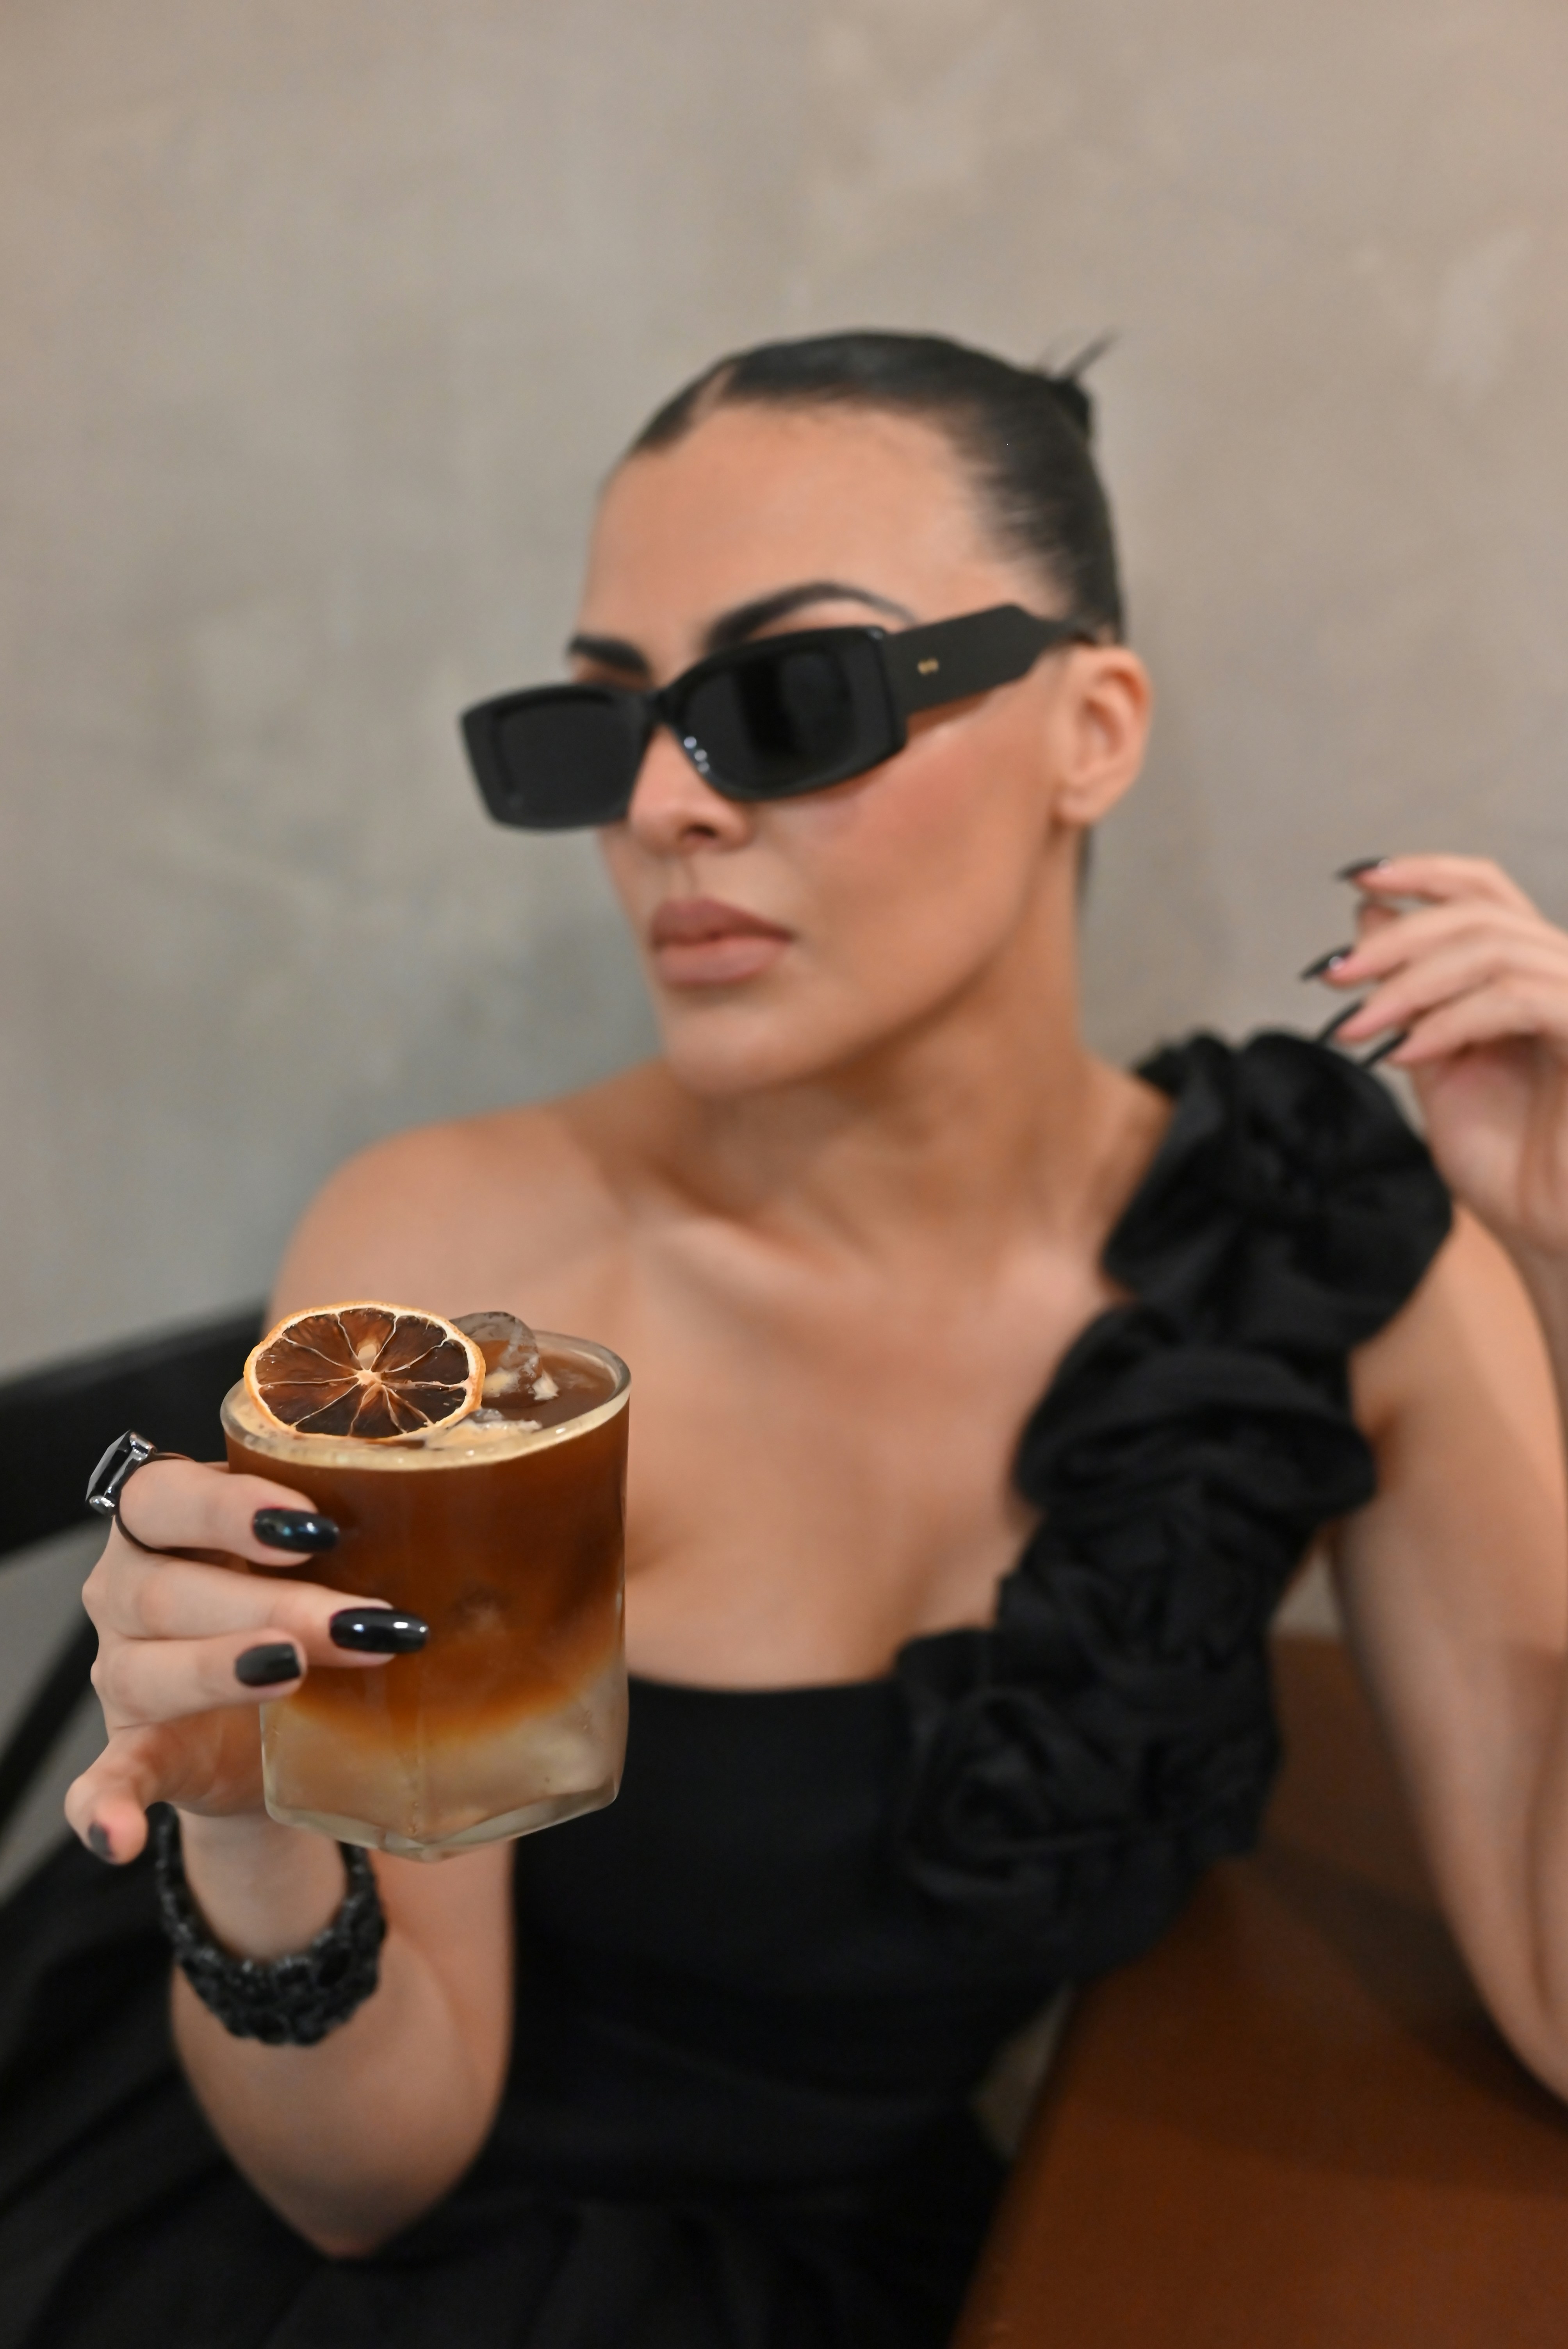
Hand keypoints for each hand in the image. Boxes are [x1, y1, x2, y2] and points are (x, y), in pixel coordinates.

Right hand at [67, 1460, 418, 1865]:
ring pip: (145, 1668)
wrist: (275, 1727)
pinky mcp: (135, 1752)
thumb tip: (482, 1515)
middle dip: (269, 1603)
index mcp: (167, 1525)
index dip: (230, 1507)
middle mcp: (129, 1591)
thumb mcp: (323, 1563)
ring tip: (294, 1673)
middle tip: (355, 1622)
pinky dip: (105, 1807)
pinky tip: (121, 1835)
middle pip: (168, 1587)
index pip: (165, 1495)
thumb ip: (359, 1532)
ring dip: (222, 1671)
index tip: (314, 1526)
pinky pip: (103, 1779)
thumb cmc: (302, 1610)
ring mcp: (126, 1676)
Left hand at [1317, 854, 1567, 1260]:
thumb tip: (1368, 919)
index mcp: (1530, 975)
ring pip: (1494, 949)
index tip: (1359, 878)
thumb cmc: (1504, 1160)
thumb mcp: (1436, 1063)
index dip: (1425, 873)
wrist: (1545, 1232)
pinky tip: (1407, 1052)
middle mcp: (1566, 976)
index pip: (1485, 893)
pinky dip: (1450, 1019)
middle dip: (1394, 940)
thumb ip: (1408, 995)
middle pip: (1477, 915)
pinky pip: (1517, 999)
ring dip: (1410, 984)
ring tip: (1361, 1027)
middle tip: (1334, 976)